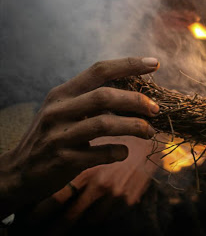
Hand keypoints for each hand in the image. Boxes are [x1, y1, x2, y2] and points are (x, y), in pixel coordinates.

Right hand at [0, 57, 159, 217]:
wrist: (18, 172)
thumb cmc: (51, 137)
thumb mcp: (63, 111)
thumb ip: (89, 100)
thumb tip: (133, 92)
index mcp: (62, 93)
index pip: (98, 70)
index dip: (128, 65)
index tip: (154, 63)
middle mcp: (58, 110)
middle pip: (104, 96)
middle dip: (135, 100)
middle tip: (156, 109)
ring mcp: (59, 135)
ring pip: (105, 124)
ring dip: (134, 126)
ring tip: (149, 131)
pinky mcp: (62, 160)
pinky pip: (99, 154)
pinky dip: (117, 152)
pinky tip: (124, 152)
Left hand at [27, 134, 164, 235]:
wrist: (153, 139)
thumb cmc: (120, 137)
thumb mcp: (95, 144)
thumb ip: (78, 159)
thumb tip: (57, 175)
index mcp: (86, 169)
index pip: (57, 197)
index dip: (41, 211)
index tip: (29, 221)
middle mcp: (99, 186)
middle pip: (70, 217)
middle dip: (53, 233)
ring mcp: (115, 197)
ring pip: (91, 220)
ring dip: (79, 225)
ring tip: (68, 229)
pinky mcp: (129, 201)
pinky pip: (110, 216)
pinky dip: (100, 216)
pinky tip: (95, 214)